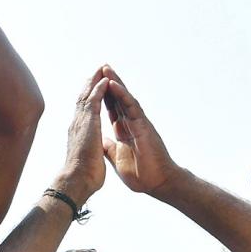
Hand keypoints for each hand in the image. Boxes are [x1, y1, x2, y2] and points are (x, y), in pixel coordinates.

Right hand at [53, 75, 109, 204]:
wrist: (77, 180)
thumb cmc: (84, 175)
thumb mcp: (89, 158)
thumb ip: (90, 149)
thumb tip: (93, 151)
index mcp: (79, 132)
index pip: (84, 110)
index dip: (89, 98)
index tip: (94, 88)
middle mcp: (77, 124)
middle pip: (83, 98)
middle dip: (90, 84)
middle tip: (97, 71)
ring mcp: (81, 122)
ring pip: (88, 95)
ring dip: (95, 81)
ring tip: (102, 69)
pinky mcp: (88, 123)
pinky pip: (94, 100)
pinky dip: (99, 89)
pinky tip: (105, 80)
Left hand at [99, 65, 179, 196]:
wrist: (157, 184)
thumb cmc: (142, 174)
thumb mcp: (117, 158)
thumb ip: (109, 147)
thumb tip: (100, 142)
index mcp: (124, 131)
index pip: (111, 109)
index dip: (103, 97)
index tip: (93, 85)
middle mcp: (131, 124)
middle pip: (117, 99)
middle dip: (109, 84)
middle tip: (100, 68)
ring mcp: (138, 123)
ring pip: (124, 98)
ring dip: (115, 82)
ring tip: (106, 69)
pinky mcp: (143, 126)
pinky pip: (131, 107)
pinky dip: (122, 95)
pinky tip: (113, 84)